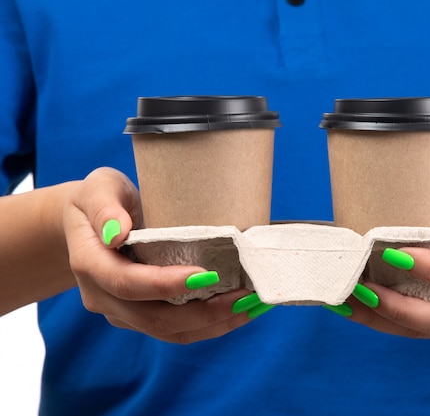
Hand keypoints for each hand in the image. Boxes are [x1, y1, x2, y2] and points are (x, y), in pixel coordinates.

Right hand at [63, 167, 252, 342]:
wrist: (90, 224)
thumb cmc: (100, 199)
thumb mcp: (98, 188)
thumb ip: (104, 207)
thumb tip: (117, 232)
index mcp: (90, 264)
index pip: (127, 283)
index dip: (166, 284)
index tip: (207, 275)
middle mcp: (103, 296)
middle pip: (154, 318)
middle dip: (203, 312)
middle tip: (244, 296)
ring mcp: (122, 312)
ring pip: (169, 332)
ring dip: (213, 324)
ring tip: (250, 307)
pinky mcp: (140, 317)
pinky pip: (176, 330)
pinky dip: (210, 325)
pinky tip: (239, 312)